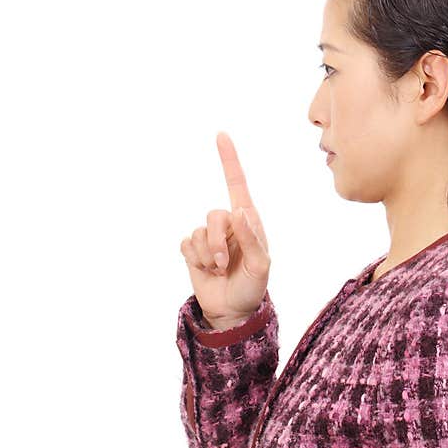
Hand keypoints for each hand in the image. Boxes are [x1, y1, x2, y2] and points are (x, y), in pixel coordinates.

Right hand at [179, 131, 270, 329]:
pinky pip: (186, 244)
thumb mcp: (260, 266)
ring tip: (217, 270)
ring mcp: (210, 237)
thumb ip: (251, 238)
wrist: (232, 311)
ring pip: (199, 231)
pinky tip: (206, 270)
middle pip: (214, 214)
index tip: (221, 136)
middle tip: (222, 263)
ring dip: (207, 254)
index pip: (237, 185)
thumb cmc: (253, 287)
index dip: (229, 160)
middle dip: (216, 241)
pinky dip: (195, 260)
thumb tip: (239, 211)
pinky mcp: (193, 250)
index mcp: (248, 222)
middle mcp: (228, 225)